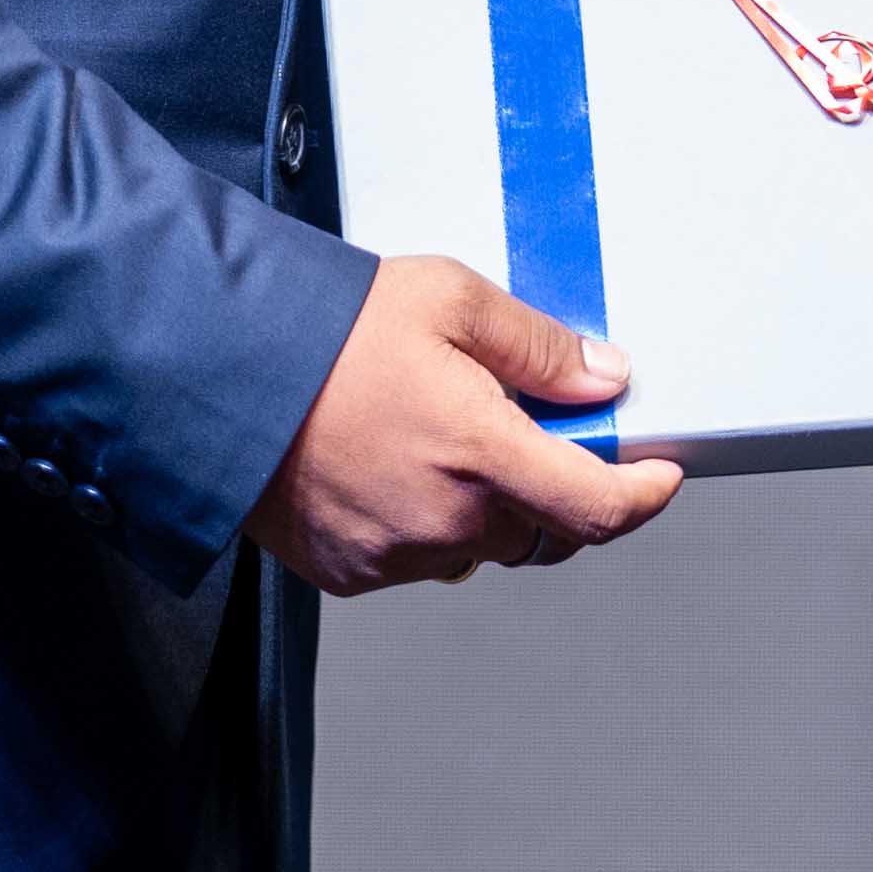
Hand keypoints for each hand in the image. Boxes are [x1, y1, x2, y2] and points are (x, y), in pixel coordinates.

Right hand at [249, 256, 688, 592]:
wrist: (213, 371)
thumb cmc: (323, 328)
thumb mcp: (449, 299)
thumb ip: (538, 346)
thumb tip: (604, 377)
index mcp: (482, 456)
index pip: (598, 510)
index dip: (644, 497)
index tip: (660, 476)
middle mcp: (446, 522)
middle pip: (542, 532)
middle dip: (555, 490)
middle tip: (532, 431)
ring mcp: (396, 555)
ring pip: (478, 547)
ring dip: (485, 508)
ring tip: (440, 437)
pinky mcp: (351, 572)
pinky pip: (417, 558)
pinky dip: (425, 522)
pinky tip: (392, 464)